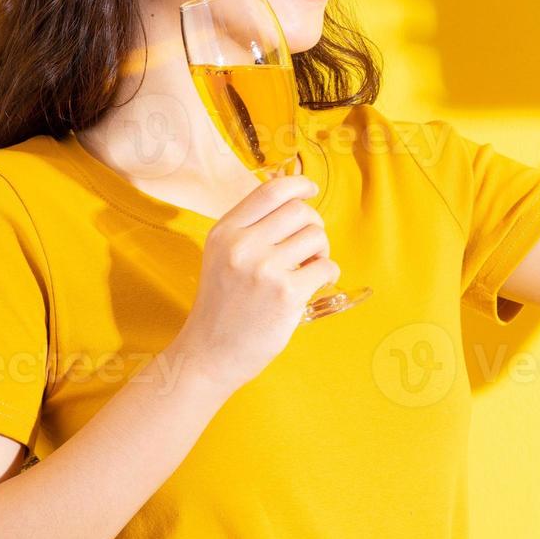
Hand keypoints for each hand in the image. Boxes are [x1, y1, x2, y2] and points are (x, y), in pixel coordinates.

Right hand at [167, 172, 339, 396]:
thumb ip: (250, 228)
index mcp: (225, 232)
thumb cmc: (222, 305)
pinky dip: (328, 274)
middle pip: (300, 212)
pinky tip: (315, 285)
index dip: (297, 185)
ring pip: (316, 237)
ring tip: (308, 268)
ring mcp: (265, 269)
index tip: (310, 190)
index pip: (270, 191)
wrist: (210, 353)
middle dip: (313, 226)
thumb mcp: (222, 255)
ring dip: (321, 251)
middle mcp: (243, 245)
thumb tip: (292, 198)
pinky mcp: (287, 293)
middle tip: (308, 247)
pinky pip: (327, 267)